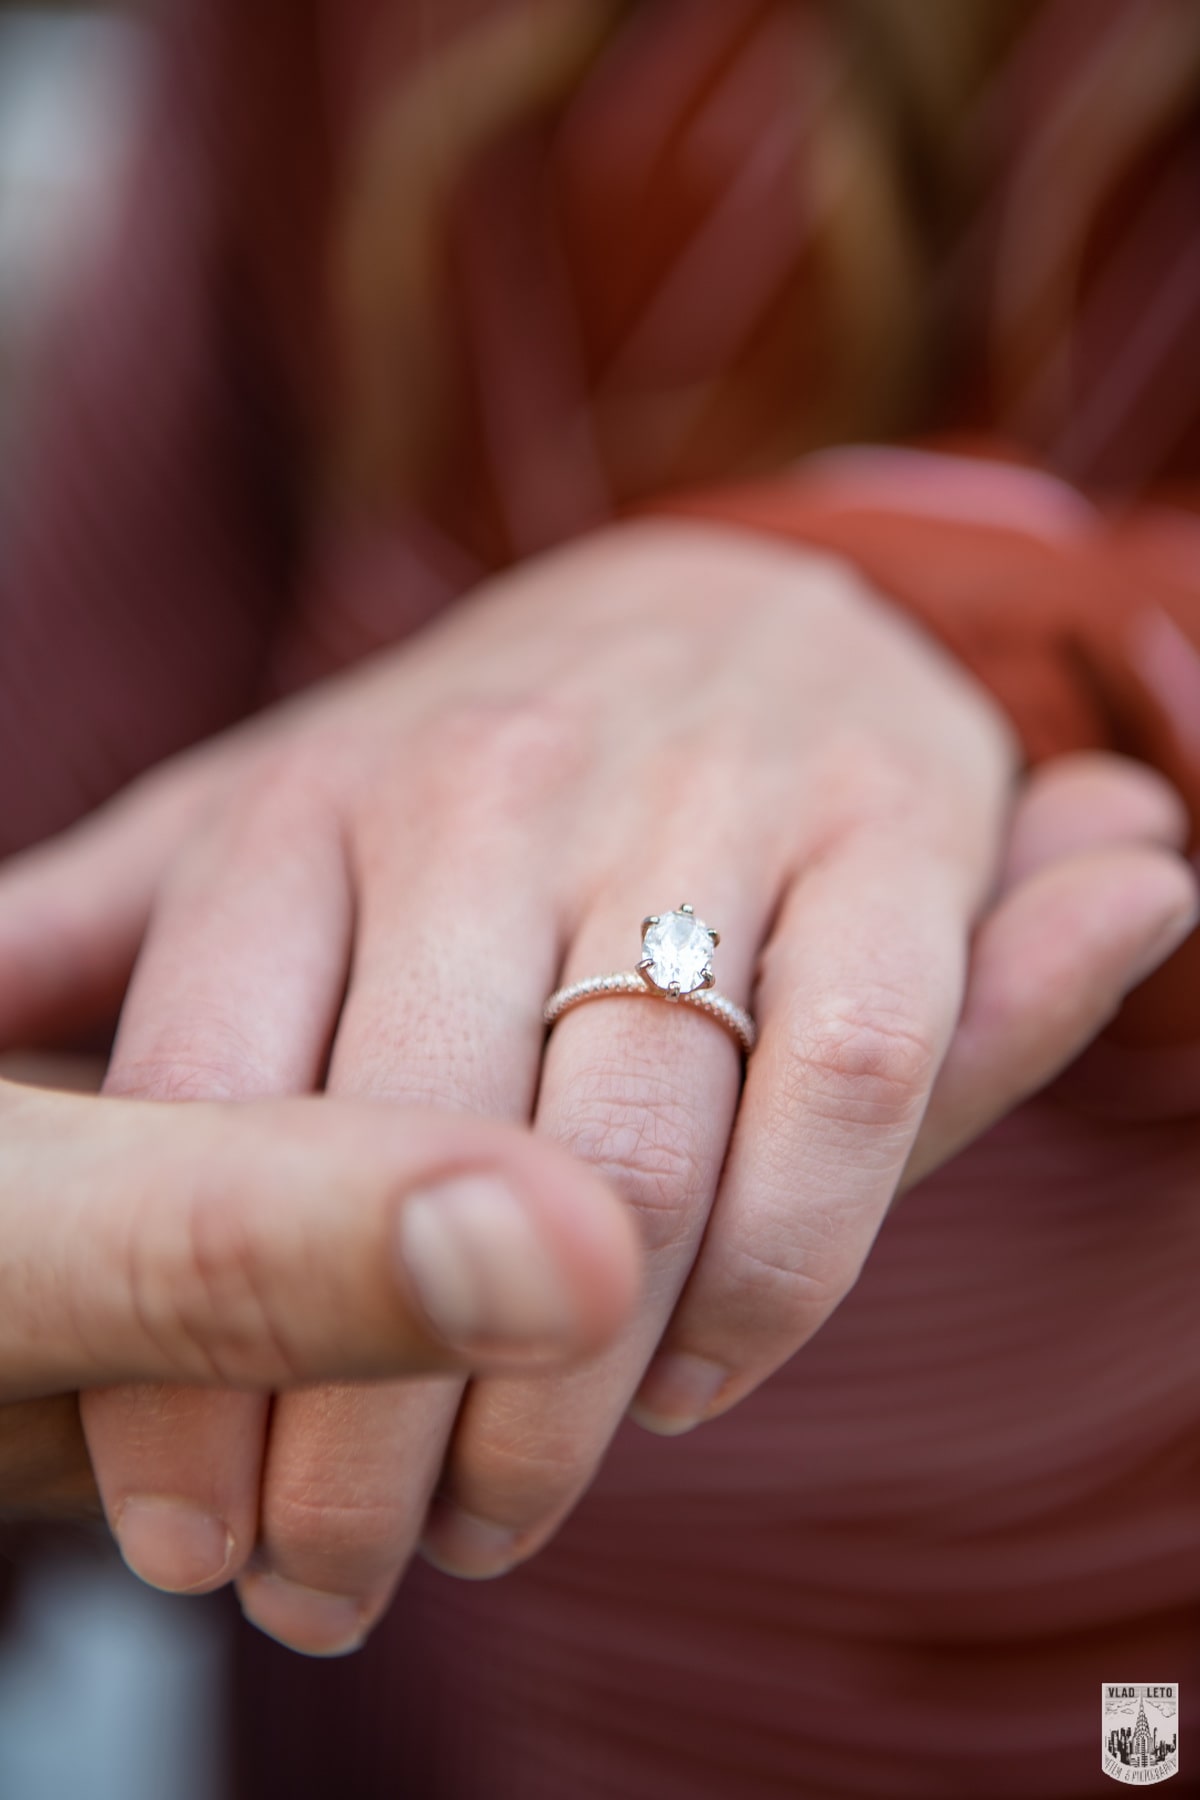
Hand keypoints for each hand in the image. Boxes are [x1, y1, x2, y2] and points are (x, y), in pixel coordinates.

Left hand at [0, 522, 1192, 1653]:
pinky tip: (695, 1379)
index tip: (187, 1535)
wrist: (738, 603)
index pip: (212, 1102)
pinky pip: (844, 1090)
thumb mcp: (262, 810)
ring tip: (498, 1519)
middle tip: (340, 1584)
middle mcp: (493, 788)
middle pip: (409, 1156)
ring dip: (562, 1393)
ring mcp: (703, 806)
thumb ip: (100, 925)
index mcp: (311, 803)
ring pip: (634, 1151)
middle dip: (366, 1431)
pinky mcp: (892, 840)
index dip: (190, 1353)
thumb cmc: (475, 762)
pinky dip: (781, 1269)